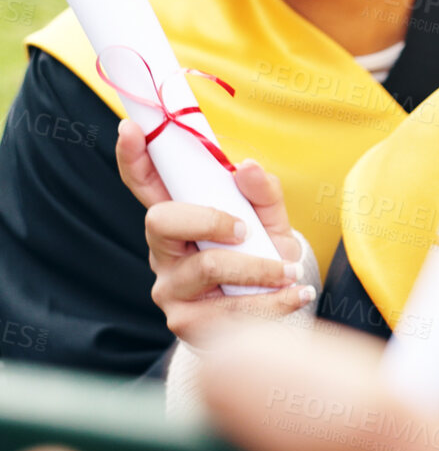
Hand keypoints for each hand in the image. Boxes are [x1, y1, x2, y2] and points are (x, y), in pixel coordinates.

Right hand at [115, 119, 309, 345]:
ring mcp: (169, 288)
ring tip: (291, 273)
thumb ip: (262, 193)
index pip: (146, 185)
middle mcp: (163, 252)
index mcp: (178, 218)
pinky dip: (272, 301)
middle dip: (209, 219)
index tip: (130, 127)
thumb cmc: (262, 254)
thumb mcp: (268, 220)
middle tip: (246, 231)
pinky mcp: (185, 323)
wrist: (273, 308)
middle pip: (161, 221)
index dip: (133, 158)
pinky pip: (227, 308)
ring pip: (206, 267)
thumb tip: (247, 167)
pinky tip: (296, 295)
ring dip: (259, 268)